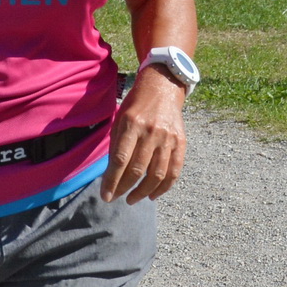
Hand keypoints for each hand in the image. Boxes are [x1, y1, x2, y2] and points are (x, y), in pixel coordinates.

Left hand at [100, 64, 186, 202]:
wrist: (163, 88)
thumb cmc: (136, 105)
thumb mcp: (120, 119)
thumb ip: (116, 145)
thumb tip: (111, 175)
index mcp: (132, 124)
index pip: (120, 160)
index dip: (112, 181)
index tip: (105, 196)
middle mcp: (151, 132)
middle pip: (137, 169)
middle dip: (124, 188)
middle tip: (116, 199)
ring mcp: (168, 138)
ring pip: (157, 175)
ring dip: (143, 192)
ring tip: (132, 199)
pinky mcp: (181, 143)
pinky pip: (174, 172)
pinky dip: (164, 188)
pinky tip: (153, 195)